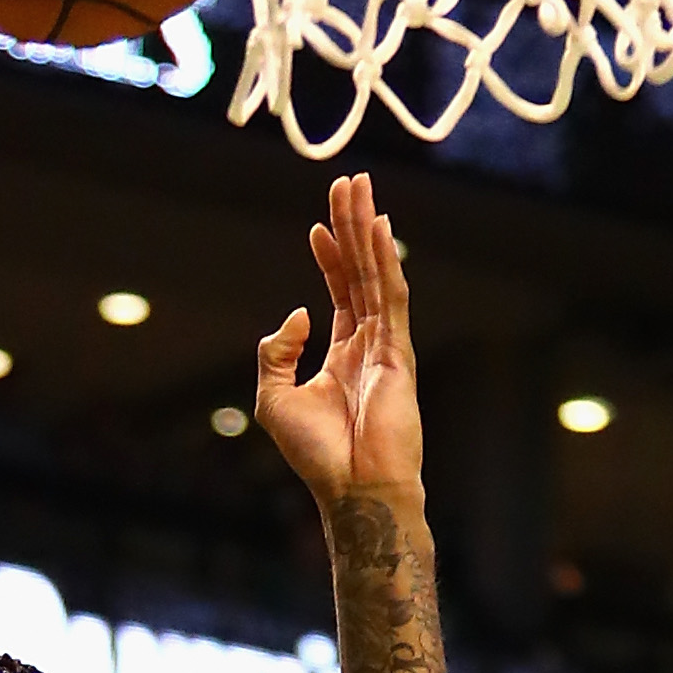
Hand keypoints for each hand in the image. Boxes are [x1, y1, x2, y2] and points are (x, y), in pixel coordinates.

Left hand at [257, 173, 422, 505]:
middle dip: (352, 227)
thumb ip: (277, 352)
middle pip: (360, 272)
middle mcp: (369, 343)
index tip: (318, 225)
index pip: (338, 293)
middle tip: (348, 184)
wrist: (352, 489)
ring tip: (360, 190)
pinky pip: (391, 297)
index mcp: (342, 354)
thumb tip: (299, 311)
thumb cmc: (317, 455)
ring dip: (367, 231)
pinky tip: (378, 230)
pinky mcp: (398, 353)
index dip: (329, 257)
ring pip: (376, 274)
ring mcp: (387, 346)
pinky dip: (384, 261)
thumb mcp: (274, 398)